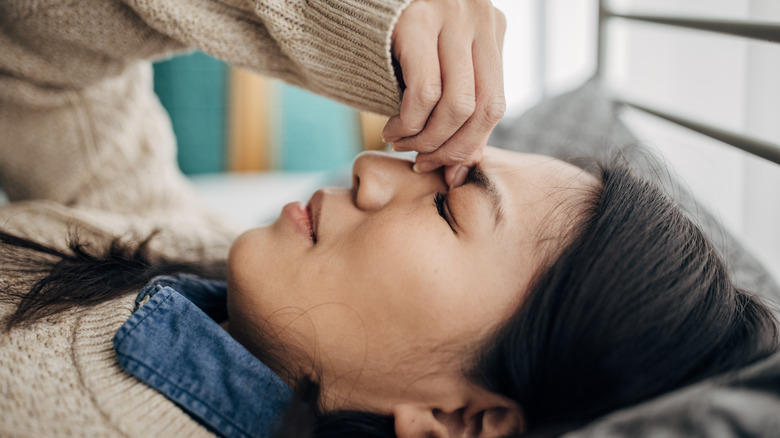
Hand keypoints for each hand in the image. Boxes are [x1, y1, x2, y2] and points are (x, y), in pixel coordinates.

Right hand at [383, 0, 505, 187]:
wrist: (351, 1)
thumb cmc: (394, 41)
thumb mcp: (438, 68)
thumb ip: (457, 108)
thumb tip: (463, 168)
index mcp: (491, 28)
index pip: (494, 104)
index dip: (470, 146)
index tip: (448, 170)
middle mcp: (478, 18)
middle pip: (482, 108)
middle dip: (451, 149)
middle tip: (423, 162)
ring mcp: (450, 17)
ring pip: (457, 105)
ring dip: (427, 139)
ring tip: (402, 145)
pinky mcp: (415, 21)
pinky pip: (424, 93)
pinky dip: (409, 124)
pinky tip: (391, 130)